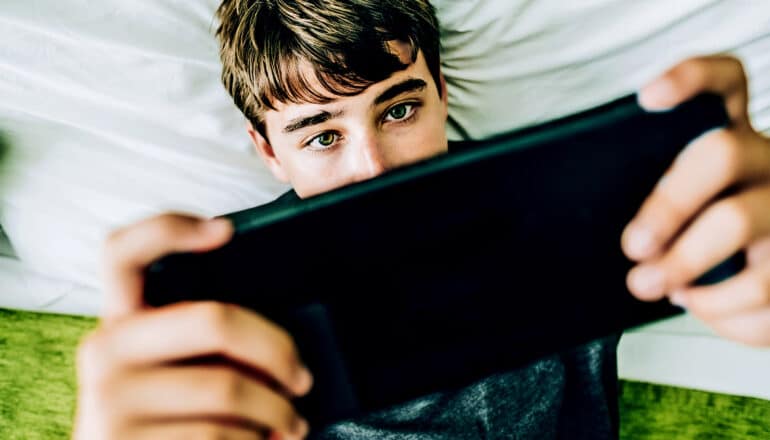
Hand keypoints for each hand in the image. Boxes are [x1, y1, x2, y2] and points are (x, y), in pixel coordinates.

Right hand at [73, 214, 311, 439]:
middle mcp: (105, 350)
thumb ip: (203, 341)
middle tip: (302, 379)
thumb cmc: (169, 418)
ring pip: (228, 387)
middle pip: (214, 319)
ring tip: (292, 422)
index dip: (170, 228)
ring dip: (278, 410)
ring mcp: (109, 400)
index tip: (226, 229)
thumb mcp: (172, 371)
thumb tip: (278, 341)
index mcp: (119, 321)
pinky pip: (219, 434)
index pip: (122, 252)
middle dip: (277, 350)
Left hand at [622, 55, 769, 346]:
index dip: (692, 78)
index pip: (725, 82)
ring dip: (683, 265)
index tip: (648, 98)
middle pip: (722, 154)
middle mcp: (766, 162)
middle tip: (633, 244)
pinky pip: (761, 291)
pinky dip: (718, 309)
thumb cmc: (701, 238)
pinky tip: (694, 300)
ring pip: (739, 224)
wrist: (764, 285)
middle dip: (667, 202)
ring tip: (649, 284)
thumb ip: (650, 198)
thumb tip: (578, 215)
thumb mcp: (677, 207)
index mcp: (731, 138)